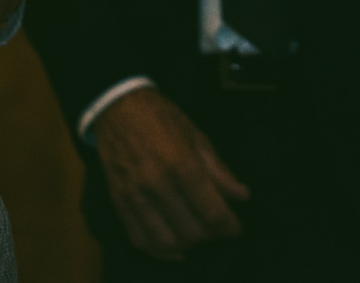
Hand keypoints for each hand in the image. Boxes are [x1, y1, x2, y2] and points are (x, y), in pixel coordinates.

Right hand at [93, 89, 248, 261]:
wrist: (118, 109)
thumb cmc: (161, 118)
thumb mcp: (197, 136)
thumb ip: (219, 170)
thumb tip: (241, 196)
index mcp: (181, 163)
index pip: (211, 210)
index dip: (228, 225)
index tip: (236, 229)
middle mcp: (157, 184)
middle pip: (191, 230)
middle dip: (211, 235)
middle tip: (218, 227)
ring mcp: (135, 196)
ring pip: (166, 241)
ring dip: (187, 244)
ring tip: (198, 234)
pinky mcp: (119, 203)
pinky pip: (140, 240)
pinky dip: (159, 250)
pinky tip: (174, 248)